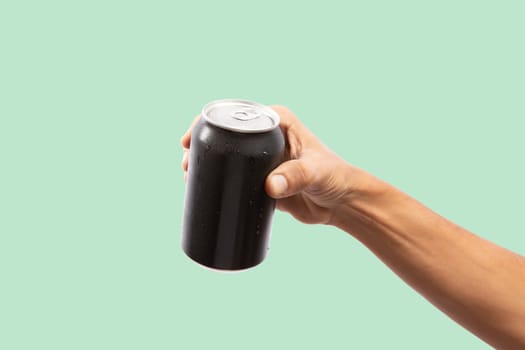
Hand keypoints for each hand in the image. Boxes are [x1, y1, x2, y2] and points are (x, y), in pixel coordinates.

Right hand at [181, 105, 358, 224]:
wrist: (341, 203)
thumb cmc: (335, 177)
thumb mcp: (315, 172)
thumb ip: (295, 176)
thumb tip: (269, 187)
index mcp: (278, 122)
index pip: (238, 114)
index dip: (210, 121)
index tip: (191, 136)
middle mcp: (268, 137)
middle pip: (228, 135)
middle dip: (204, 145)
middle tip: (186, 162)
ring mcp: (263, 159)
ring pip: (229, 157)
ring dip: (209, 164)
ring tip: (188, 175)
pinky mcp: (262, 180)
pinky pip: (236, 179)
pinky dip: (221, 182)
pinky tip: (205, 189)